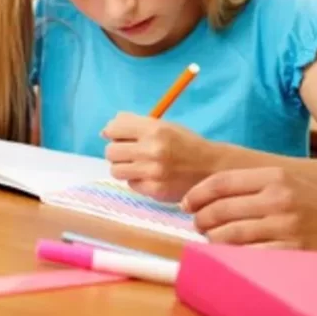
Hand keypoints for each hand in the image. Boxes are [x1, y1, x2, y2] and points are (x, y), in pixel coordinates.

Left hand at [102, 112, 218, 201]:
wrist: (211, 168)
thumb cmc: (185, 144)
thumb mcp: (164, 126)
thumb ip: (135, 124)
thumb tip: (105, 131)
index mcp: (154, 129)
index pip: (113, 128)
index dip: (112, 132)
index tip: (117, 136)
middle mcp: (152, 150)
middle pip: (110, 151)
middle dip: (117, 151)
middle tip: (129, 153)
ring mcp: (153, 172)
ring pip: (116, 170)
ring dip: (123, 167)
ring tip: (138, 165)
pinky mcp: (154, 190)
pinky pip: (130, 184)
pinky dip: (137, 180)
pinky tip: (150, 176)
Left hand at [182, 168, 316, 255]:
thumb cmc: (314, 203)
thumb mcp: (285, 181)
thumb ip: (250, 185)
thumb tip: (207, 196)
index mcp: (274, 177)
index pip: (221, 182)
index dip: (198, 194)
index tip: (187, 203)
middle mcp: (278, 199)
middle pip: (221, 210)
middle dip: (201, 219)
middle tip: (197, 224)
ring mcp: (285, 228)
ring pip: (229, 235)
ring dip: (213, 239)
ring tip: (211, 238)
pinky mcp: (291, 253)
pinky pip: (248, 256)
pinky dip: (233, 256)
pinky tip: (230, 253)